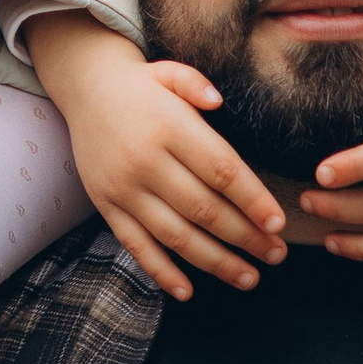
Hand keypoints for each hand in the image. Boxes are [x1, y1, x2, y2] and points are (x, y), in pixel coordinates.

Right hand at [27, 10, 284, 300]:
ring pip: (174, 235)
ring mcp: (122, 188)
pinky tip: (187, 291)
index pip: (220, 171)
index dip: (252, 200)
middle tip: (277, 254)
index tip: (278, 223)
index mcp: (168, 126)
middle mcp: (144, 161)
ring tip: (249, 277)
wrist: (84, 91)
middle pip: (204, 209)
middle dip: (245, 237)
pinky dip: (161, 271)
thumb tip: (219, 103)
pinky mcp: (106, 205)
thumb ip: (196, 85)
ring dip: (215, 261)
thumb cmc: (142, 86)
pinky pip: (135, 245)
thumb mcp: (169, 72)